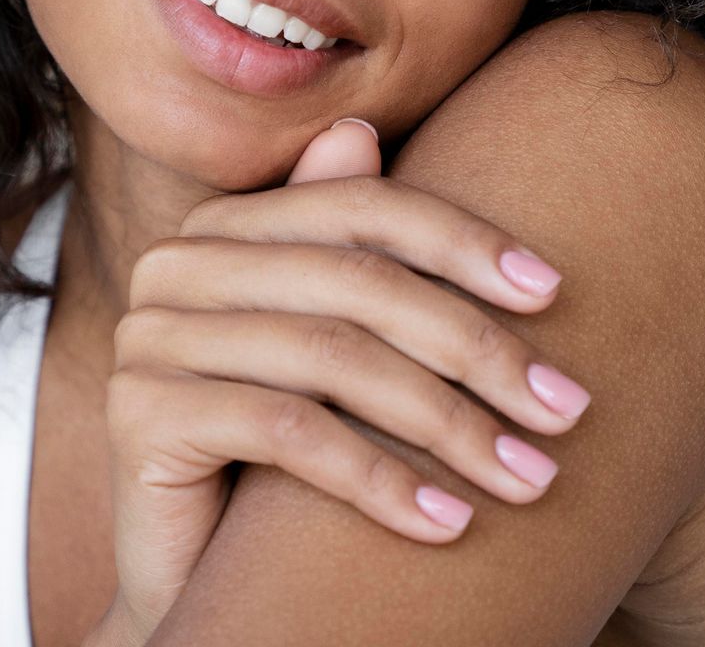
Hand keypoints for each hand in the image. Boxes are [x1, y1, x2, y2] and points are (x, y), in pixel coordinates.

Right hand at [96, 117, 589, 641]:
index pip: (362, 207)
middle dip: (477, 347)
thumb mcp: (331, 352)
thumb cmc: (280, 460)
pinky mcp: (139, 411)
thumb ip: (349, 251)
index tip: (556, 295)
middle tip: (565, 411)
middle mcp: (176, 263)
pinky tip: (448, 523)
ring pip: (333, 358)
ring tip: (528, 478)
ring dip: (449, 424)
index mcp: (226, 226)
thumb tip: (361, 127)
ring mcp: (150, 334)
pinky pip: (288, 430)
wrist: (197, 577)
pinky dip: (381, 478)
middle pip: (358, 283)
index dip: (465, 242)